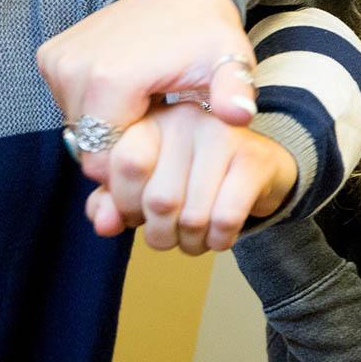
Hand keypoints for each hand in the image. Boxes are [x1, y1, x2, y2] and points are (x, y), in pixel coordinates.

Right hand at [37, 0, 257, 187]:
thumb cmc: (205, 32)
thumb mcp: (229, 59)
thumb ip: (235, 91)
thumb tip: (239, 116)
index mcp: (110, 81)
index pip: (105, 162)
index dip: (137, 165)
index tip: (165, 147)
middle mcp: (73, 70)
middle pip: (88, 148)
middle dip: (121, 149)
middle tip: (157, 128)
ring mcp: (57, 61)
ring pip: (76, 129)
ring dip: (108, 128)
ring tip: (144, 107)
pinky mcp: (51, 56)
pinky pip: (68, 104)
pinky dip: (94, 107)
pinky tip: (126, 92)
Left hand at [84, 102, 296, 252]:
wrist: (257, 168)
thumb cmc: (191, 178)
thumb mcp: (146, 186)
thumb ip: (113, 203)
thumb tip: (103, 224)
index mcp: (152, 121)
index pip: (126, 164)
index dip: (126, 204)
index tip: (137, 212)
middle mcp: (186, 119)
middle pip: (160, 200)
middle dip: (161, 235)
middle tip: (170, 234)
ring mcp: (223, 135)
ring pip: (192, 216)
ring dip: (191, 243)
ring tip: (195, 237)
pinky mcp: (253, 159)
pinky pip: (225, 219)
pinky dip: (218, 240)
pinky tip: (219, 237)